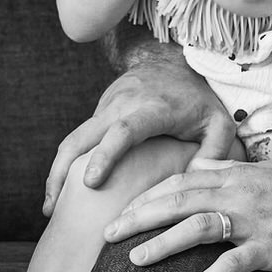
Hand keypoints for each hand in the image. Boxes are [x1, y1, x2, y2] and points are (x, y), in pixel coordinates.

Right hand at [43, 44, 239, 214]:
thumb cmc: (200, 101)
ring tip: (52, 208)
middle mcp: (122, 104)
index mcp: (153, 109)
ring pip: (73, 139)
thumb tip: (195, 181)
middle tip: (53, 209)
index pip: (124, 130)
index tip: (90, 182)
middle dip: (63, 171)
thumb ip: (215, 153)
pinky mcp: (98, 111)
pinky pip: (79, 138)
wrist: (173, 62)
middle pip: (82, 136)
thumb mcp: (219, 124)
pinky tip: (64, 192)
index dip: (106, 155)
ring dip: (58, 172)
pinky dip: (67, 164)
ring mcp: (105, 106)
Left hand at [104, 156, 271, 271]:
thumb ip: (225, 171)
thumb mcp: (261, 171)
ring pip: (198, 227)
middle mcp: (237, 194)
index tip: (121, 212)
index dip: (147, 198)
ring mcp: (254, 220)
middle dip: (139, 217)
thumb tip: (195, 168)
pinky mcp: (271, 246)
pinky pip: (235, 262)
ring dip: (163, 243)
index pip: (178, 183)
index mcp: (233, 177)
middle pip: (177, 202)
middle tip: (107, 234)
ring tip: (134, 260)